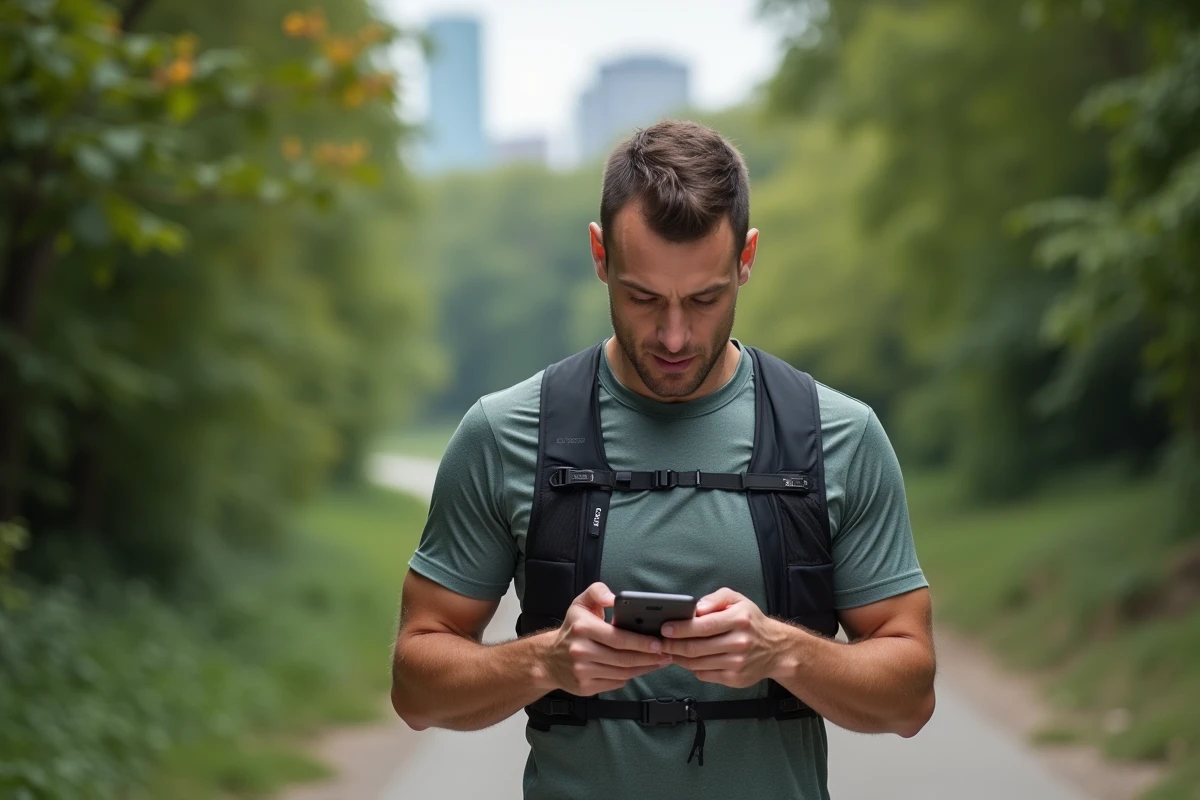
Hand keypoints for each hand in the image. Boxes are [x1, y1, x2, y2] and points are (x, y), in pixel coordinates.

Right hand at [544, 582, 672, 695]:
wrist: (548, 659)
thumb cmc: (572, 629)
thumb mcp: (580, 604)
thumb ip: (597, 592)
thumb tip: (614, 597)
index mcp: (583, 629)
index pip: (618, 638)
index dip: (640, 642)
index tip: (658, 642)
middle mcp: (581, 651)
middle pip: (623, 658)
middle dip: (649, 657)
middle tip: (667, 653)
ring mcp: (583, 672)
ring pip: (622, 673)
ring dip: (644, 668)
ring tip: (660, 661)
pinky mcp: (585, 687)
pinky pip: (615, 683)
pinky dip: (630, 677)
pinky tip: (641, 669)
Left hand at [659, 588, 785, 688]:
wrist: (776, 649)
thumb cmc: (751, 621)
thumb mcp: (737, 600)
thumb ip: (715, 599)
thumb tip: (694, 609)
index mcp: (739, 620)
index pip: (702, 626)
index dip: (680, 628)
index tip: (664, 628)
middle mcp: (739, 642)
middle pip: (696, 647)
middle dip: (672, 645)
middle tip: (660, 642)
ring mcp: (737, 663)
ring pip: (696, 663)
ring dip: (678, 657)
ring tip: (669, 650)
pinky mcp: (734, 679)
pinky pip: (704, 674)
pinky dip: (691, 668)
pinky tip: (687, 660)